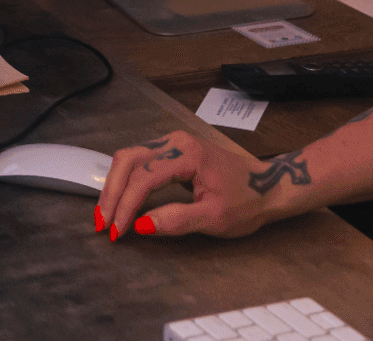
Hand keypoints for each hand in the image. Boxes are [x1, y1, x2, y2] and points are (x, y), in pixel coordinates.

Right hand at [96, 130, 273, 239]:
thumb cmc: (247, 201)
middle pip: (129, 160)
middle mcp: (176, 142)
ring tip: (107, 215)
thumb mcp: (215, 218)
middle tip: (103, 224)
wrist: (269, 186)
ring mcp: (173, 143)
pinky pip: (139, 160)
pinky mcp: (172, 150)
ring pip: (130, 157)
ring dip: (115, 186)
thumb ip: (177, 220)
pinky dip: (125, 180)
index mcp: (188, 154)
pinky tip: (121, 200)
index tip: (117, 231)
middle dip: (112, 194)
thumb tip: (141, 225)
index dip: (126, 206)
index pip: (144, 177)